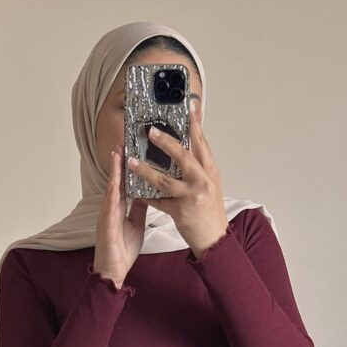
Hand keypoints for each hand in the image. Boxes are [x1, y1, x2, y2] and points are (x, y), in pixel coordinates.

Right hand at [92, 148, 148, 287]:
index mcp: (120, 206)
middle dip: (120, 161)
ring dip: (114, 172)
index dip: (128, 165)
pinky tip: (115, 182)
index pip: (125, 181)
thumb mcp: (136, 224)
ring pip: (111, 188)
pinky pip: (110, 206)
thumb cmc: (122, 249)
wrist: (114, 270)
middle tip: (123, 141)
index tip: (132, 148)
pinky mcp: (106, 224)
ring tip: (117, 154)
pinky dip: (112, 193)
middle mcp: (111, 207)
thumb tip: (148, 193)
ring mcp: (107, 214)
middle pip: (116, 180)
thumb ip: (139, 208)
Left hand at [127, 100, 228, 256]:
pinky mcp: (180, 211)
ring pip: (164, 179)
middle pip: (183, 156)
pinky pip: (158, 201)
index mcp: (210, 172)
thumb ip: (199, 167)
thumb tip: (187, 146)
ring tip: (131, 161)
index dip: (195, 124)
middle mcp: (203, 181)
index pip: (202, 143)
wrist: (215, 239)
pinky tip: (136, 190)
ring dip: (145, 169)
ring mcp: (191, 197)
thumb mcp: (210, 184)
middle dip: (165, 142)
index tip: (188, 107)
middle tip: (151, 132)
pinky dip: (146, 195)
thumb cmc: (210, 211)